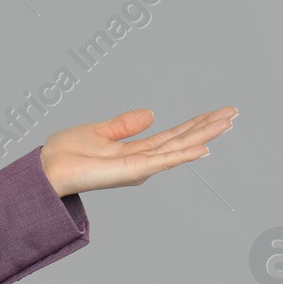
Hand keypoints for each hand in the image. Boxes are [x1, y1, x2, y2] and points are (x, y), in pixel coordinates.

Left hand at [39, 106, 235, 197]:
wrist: (48, 168)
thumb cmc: (66, 154)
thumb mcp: (100, 131)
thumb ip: (125, 124)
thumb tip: (151, 114)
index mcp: (135, 151)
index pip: (172, 135)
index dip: (195, 123)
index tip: (217, 112)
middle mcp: (142, 160)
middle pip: (182, 140)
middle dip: (208, 127)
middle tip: (234, 113)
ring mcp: (140, 167)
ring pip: (179, 147)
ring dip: (205, 135)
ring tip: (228, 122)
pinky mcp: (132, 171)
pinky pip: (163, 160)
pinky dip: (184, 155)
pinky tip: (204, 148)